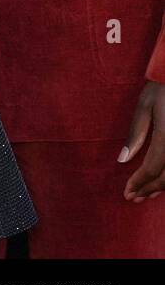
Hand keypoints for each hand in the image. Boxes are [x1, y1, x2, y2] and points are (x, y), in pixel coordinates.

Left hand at [120, 80, 164, 201]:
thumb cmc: (162, 88)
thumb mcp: (145, 105)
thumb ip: (136, 134)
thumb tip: (123, 160)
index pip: (152, 168)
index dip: (139, 183)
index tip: (126, 192)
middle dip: (150, 188)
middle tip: (133, 197)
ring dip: (163, 187)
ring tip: (146, 192)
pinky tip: (162, 180)